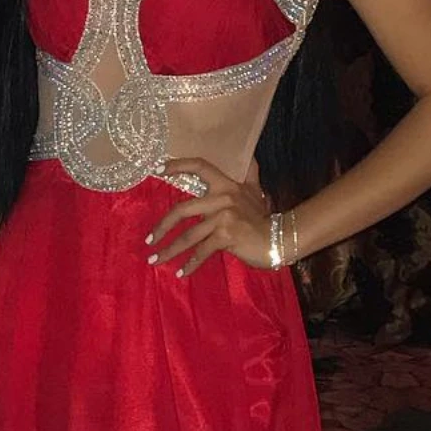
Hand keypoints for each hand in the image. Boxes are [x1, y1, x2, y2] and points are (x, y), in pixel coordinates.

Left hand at [145, 158, 275, 275]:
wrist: (280, 238)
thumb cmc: (264, 217)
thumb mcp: (257, 191)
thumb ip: (250, 174)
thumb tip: (250, 157)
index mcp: (226, 185)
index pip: (199, 166)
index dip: (178, 165)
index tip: (157, 169)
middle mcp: (223, 198)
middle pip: (182, 209)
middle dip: (162, 226)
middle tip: (149, 240)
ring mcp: (224, 217)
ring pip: (189, 235)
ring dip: (169, 250)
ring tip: (155, 260)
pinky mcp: (227, 236)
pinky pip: (202, 251)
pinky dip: (190, 264)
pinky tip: (181, 272)